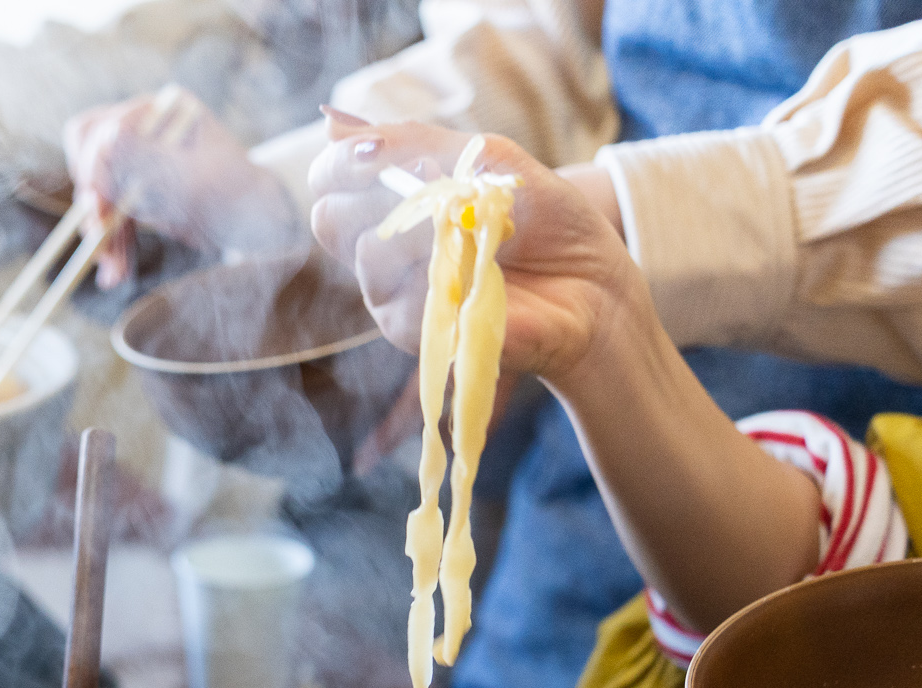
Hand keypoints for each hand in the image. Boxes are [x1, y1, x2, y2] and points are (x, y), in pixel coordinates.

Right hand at [65, 88, 302, 288]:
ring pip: (98, 198)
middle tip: (98, 246)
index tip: (96, 207)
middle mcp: (142, 129)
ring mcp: (137, 161)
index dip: (91, 170)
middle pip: (90, 164)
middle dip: (94, 209)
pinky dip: (113, 245)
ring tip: (112, 275)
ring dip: (103, 237)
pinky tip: (114, 275)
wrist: (255, 219)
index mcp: (158, 111)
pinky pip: (111, 218)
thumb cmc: (237, 191)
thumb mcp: (194, 176)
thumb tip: (106, 135)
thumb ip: (150, 158)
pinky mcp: (137, 192)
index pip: (98, 130)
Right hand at [308, 119, 639, 384]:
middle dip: (375, 193)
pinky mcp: (413, 333)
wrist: (591, 286)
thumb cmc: (545, 223)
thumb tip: (332, 120)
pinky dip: (440, 272)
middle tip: (436, 188)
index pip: (330, 178)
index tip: (379, 151)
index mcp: (394, 204)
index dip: (341, 161)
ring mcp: (393, 295)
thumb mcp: (490, 160)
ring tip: (473, 230)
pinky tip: (477, 268)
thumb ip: (417, 141)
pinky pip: (399, 297)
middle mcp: (383, 250)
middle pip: (330, 217)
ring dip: (423, 229)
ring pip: (366, 253)